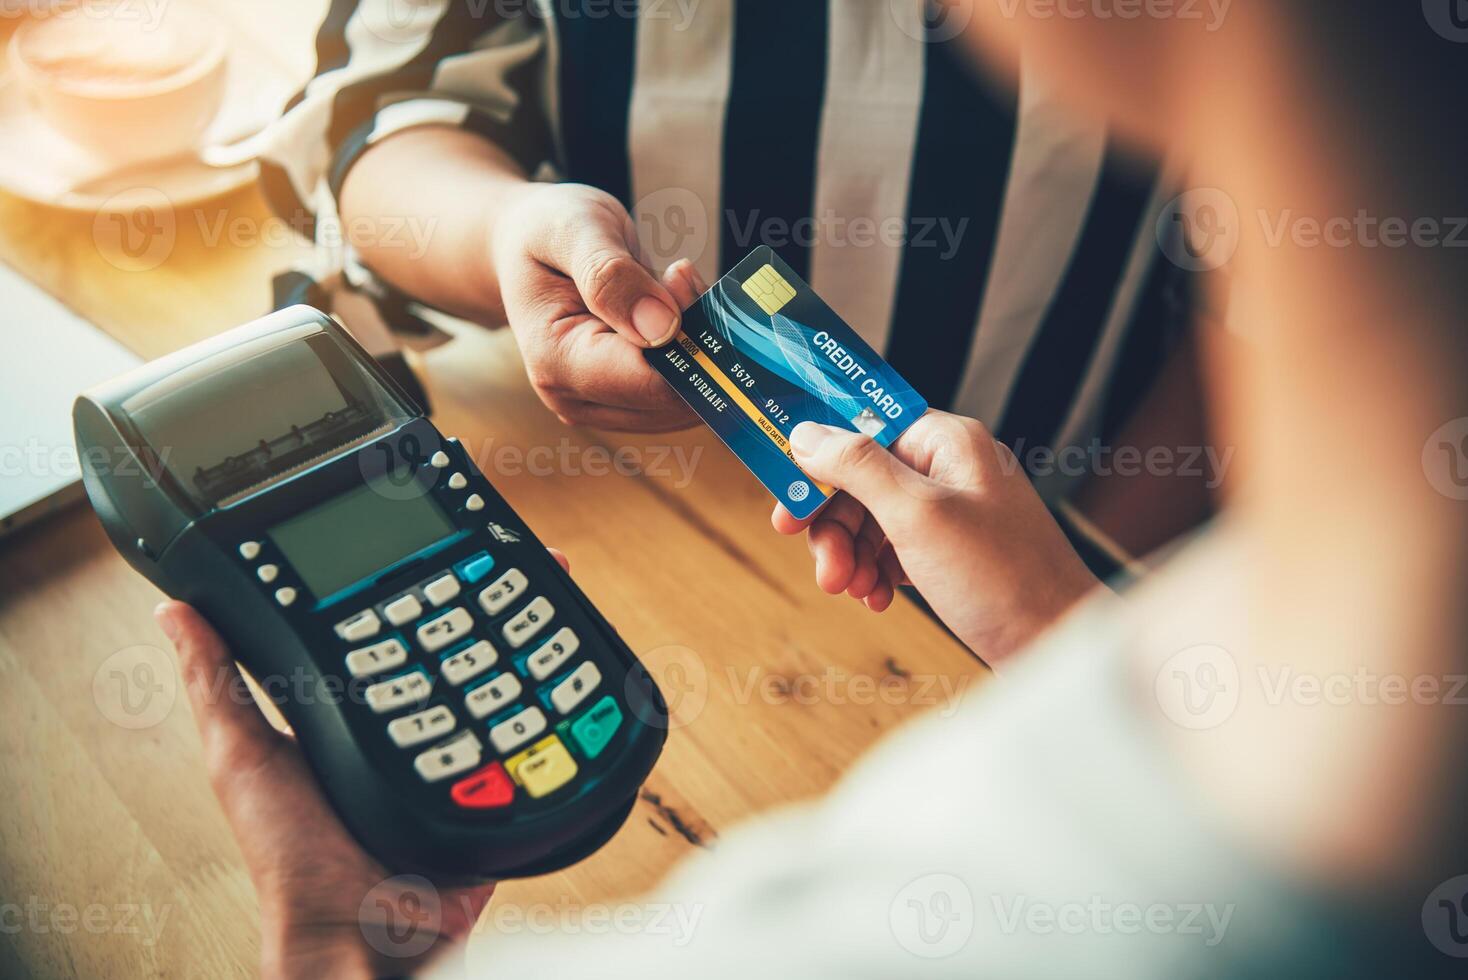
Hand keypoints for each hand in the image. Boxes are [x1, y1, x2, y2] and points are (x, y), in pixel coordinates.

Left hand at [155, 549, 568, 978]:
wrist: (362, 931)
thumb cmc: (293, 858)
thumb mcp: (242, 756)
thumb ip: (219, 685)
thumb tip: (176, 614)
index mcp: (345, 713)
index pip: (379, 632)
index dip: (403, 590)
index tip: (422, 549)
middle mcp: (399, 728)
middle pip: (448, 650)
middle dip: (486, 604)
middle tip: (514, 560)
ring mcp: (448, 755)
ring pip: (493, 685)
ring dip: (523, 646)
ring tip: (546, 599)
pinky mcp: (485, 787)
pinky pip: (519, 741)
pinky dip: (542, 709)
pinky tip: (561, 675)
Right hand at [492, 183, 705, 430]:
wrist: (525, 244)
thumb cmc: (546, 231)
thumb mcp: (574, 230)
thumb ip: (611, 276)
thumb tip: (663, 328)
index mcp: (556, 361)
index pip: (649, 382)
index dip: (686, 339)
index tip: (681, 278)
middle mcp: (575, 399)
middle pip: (671, 395)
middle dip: (694, 338)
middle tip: (676, 274)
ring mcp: (600, 407)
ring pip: (683, 400)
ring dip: (697, 343)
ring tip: (668, 284)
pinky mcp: (622, 403)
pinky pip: (679, 394)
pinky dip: (692, 351)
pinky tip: (672, 306)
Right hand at [773, 413, 1099, 666]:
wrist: (1057, 647)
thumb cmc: (1004, 578)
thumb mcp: (917, 516)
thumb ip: (858, 467)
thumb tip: (807, 432)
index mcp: (948, 442)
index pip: (864, 425)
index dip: (820, 457)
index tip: (785, 488)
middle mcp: (950, 469)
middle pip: (861, 479)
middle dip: (835, 525)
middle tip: (825, 569)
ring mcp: (952, 512)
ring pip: (872, 519)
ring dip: (852, 555)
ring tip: (854, 590)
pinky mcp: (952, 552)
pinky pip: (893, 550)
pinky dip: (876, 572)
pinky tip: (878, 598)